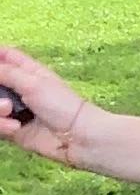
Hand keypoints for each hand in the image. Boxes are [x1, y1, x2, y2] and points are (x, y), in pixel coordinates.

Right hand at [0, 47, 92, 167]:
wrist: (77, 138)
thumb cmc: (62, 105)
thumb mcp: (32, 82)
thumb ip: (6, 72)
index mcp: (27, 70)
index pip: (5, 55)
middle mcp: (19, 88)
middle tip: (4, 100)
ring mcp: (15, 109)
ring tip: (8, 111)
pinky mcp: (13, 129)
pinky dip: (1, 126)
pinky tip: (15, 127)